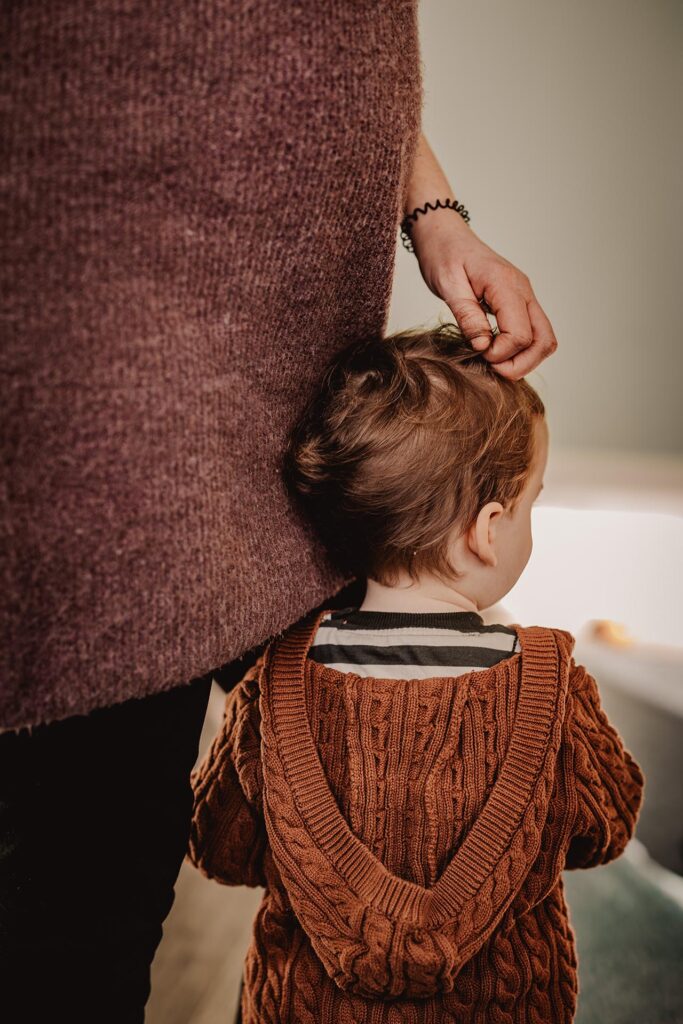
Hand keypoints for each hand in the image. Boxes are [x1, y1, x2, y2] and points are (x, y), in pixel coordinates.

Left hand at [410, 207, 557, 379]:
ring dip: (525, 359)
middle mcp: (523, 290)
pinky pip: (534, 331)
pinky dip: (522, 348)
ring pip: (544, 339)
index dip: (501, 354)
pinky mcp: (520, 301)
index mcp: (506, 285)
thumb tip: (483, 346)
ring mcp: (525, 296)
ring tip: (494, 362)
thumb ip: (467, 316)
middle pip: (544, 341)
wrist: (444, 235)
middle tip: (491, 367)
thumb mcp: (447, 286)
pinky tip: (497, 350)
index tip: (478, 353)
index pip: (520, 334)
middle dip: (521, 364)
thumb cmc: (443, 255)